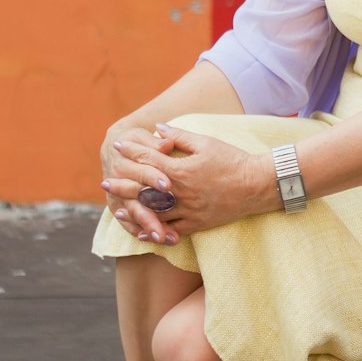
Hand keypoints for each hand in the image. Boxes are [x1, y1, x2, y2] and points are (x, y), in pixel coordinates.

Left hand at [102, 124, 275, 243]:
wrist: (256, 184)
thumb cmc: (232, 160)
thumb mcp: (206, 142)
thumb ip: (179, 136)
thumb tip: (158, 129)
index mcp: (181, 170)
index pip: (149, 160)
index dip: (132, 152)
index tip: (118, 147)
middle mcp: (180, 193)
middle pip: (144, 190)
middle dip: (122, 186)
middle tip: (105, 183)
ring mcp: (188, 210)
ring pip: (153, 214)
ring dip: (133, 212)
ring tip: (117, 210)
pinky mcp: (197, 223)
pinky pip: (171, 230)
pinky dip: (154, 231)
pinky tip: (142, 231)